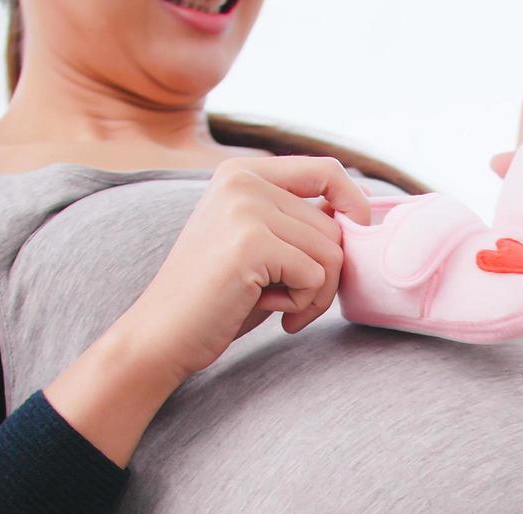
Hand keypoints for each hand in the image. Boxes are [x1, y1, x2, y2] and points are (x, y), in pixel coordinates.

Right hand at [120, 155, 372, 381]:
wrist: (163, 334)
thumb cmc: (217, 297)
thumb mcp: (260, 245)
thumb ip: (298, 222)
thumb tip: (360, 212)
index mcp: (242, 172)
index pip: (326, 169)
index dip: (355, 202)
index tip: (358, 234)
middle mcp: (242, 180)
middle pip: (335, 224)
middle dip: (326, 274)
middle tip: (292, 302)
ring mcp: (245, 208)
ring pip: (332, 252)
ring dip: (315, 294)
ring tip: (278, 307)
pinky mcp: (251, 243)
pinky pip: (315, 275)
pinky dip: (302, 304)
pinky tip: (267, 310)